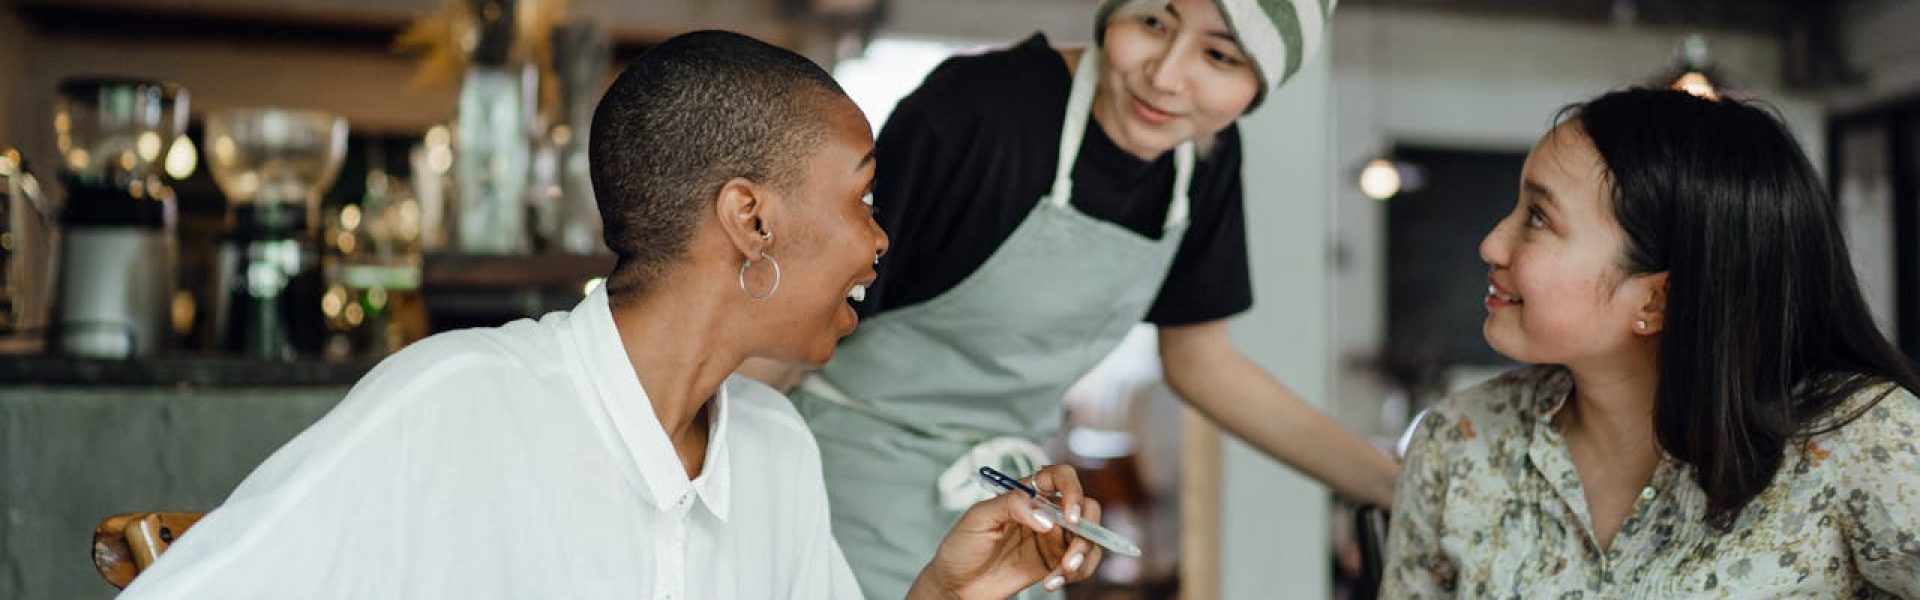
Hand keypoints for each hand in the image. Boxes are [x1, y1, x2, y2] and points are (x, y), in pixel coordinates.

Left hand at [906, 464, 1104, 598]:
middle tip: (1071, 554)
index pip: (1061, 477)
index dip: (1072, 491)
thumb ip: (1011, 506)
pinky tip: (1051, 583)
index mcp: (1027, 494)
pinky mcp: (1054, 563)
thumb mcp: (979, 518)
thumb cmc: (961, 546)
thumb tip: (1046, 518)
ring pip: (1089, 539)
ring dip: (1083, 556)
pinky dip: (1075, 575)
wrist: (956, 585)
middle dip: (1087, 530)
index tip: (1069, 517)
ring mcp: (1053, 539)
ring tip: (1061, 574)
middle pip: (1086, 508)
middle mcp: (1046, 512)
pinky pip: (1081, 565)